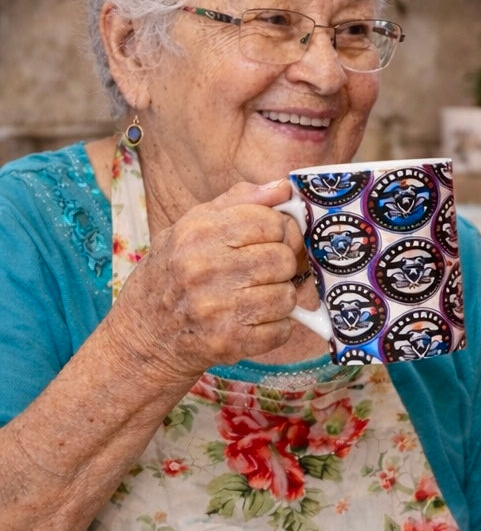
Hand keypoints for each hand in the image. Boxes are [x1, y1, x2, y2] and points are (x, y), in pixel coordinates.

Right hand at [108, 178, 305, 379]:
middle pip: (282, 259)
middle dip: (282, 264)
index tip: (271, 239)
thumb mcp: (193, 226)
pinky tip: (255, 321)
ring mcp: (216, 309)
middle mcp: (204, 269)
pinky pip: (282, 329)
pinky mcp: (228, 342)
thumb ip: (239, 201)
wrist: (144, 333)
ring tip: (258, 296)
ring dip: (279, 297)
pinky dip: (276, 327)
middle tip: (265, 271)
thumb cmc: (174, 272)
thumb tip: (283, 189)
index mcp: (197, 233)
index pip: (269, 222)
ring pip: (286, 296)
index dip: (280, 230)